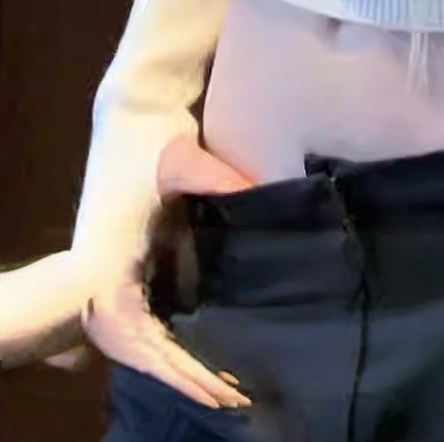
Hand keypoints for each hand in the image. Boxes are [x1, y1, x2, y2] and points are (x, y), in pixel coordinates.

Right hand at [80, 136, 258, 410]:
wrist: (129, 119)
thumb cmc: (147, 141)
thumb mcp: (179, 158)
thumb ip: (215, 177)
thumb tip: (259, 193)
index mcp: (110, 267)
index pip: (135, 334)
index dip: (171, 365)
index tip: (209, 386)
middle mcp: (112, 282)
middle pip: (146, 349)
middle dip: (187, 377)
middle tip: (232, 397)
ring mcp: (123, 279)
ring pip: (150, 341)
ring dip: (186, 367)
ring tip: (230, 391)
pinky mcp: (135, 272)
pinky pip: (155, 321)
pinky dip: (180, 344)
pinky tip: (211, 354)